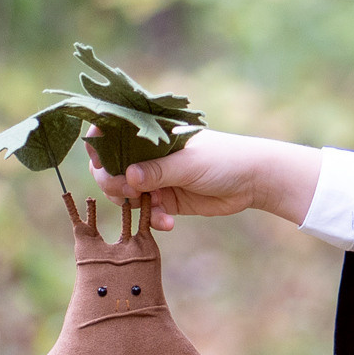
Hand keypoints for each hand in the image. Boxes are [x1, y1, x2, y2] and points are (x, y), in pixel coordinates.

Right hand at [87, 128, 323, 229]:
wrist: (255, 181)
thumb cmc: (224, 159)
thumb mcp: (190, 163)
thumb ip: (158, 170)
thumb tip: (126, 176)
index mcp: (153, 133)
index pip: (113, 131)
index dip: (99, 144)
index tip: (98, 160)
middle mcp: (149, 154)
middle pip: (111, 166)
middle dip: (113, 181)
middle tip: (127, 191)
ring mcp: (157, 177)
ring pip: (125, 192)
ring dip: (132, 203)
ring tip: (152, 207)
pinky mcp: (167, 200)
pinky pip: (147, 211)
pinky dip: (153, 218)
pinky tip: (168, 223)